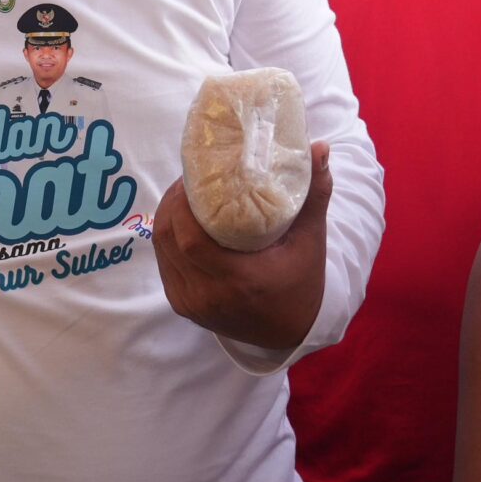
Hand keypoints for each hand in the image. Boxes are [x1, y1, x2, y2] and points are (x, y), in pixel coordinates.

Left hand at [150, 141, 332, 350]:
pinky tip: (181, 221)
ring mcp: (191, 304)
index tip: (194, 177)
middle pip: (169, 240)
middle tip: (190, 180)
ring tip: (184, 195)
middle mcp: (208, 296)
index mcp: (238, 281)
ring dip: (168, 218)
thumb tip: (318, 148)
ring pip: (162, 250)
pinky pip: (164, 265)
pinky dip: (168, 239)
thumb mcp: (311, 241)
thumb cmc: (302, 283)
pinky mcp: (181, 307)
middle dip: (173, 203)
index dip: (182, 204)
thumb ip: (314, 195)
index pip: (190, 239)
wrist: (290, 332)